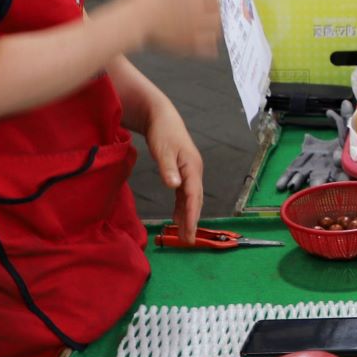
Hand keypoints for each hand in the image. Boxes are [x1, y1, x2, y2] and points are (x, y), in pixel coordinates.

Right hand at [133, 0, 221, 57]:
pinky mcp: (191, 43)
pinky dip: (209, 44)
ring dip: (215, 26)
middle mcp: (200, 8)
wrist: (136, 20)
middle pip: (219, 9)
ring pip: (217, 28)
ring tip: (209, 26)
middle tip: (212, 12)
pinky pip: (209, 46)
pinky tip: (203, 40)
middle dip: (217, 10)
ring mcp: (197, 27)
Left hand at [146, 102, 204, 240]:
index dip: (191, 215)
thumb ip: (168, 169)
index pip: (193, 196)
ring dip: (188, 215)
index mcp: (192, 167)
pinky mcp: (182, 171)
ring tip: (185, 234)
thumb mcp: (163, 150)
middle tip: (188, 239)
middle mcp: (194, 171)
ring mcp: (189, 171)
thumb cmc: (163, 132)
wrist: (162, 116)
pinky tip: (177, 216)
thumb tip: (175, 186)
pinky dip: (182, 206)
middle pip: (195, 200)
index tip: (190, 232)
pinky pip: (185, 193)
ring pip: (191, 198)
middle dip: (192, 220)